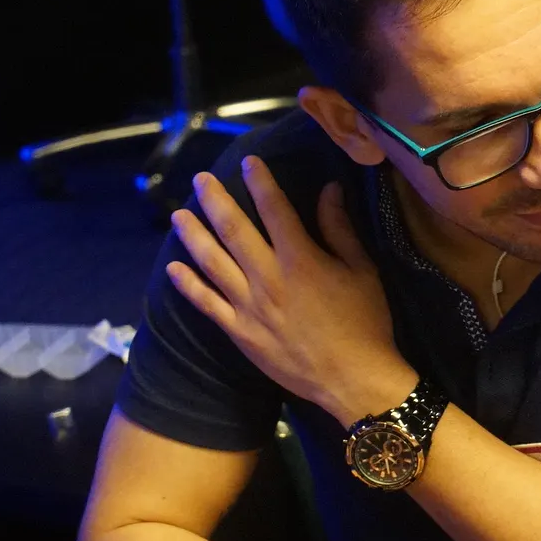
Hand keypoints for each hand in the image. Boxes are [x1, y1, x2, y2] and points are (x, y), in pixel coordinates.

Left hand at [168, 158, 413, 420]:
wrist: (354, 379)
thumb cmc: (366, 323)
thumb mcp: (362, 270)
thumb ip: (340, 229)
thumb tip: (329, 189)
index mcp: (301, 260)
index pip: (275, 210)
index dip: (260, 182)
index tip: (249, 161)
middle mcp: (269, 279)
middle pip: (234, 231)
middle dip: (215, 201)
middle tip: (200, 179)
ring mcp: (250, 307)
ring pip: (212, 263)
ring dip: (193, 236)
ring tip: (179, 215)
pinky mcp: (240, 333)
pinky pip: (207, 304)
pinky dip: (188, 285)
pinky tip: (175, 267)